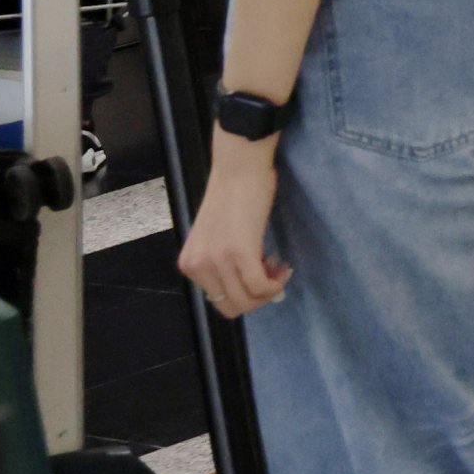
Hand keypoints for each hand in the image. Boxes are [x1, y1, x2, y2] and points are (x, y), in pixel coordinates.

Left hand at [180, 145, 288, 317]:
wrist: (239, 167)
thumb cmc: (232, 193)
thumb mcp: (216, 237)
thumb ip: (222, 261)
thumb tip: (248, 284)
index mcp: (189, 264)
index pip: (217, 301)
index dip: (244, 295)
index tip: (260, 277)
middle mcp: (198, 267)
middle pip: (232, 306)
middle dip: (258, 298)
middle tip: (272, 276)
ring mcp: (217, 261)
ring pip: (247, 300)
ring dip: (269, 291)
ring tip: (279, 269)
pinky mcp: (240, 252)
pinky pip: (261, 285)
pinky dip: (276, 283)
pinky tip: (283, 268)